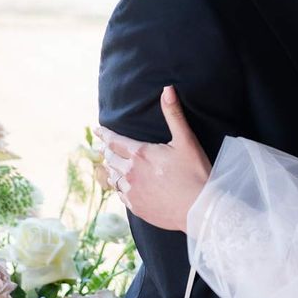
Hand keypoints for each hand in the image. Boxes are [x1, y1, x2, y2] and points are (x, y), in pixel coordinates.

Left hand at [95, 86, 210, 230]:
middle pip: (111, 158)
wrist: (200, 209)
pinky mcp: (137, 208)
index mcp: (140, 154)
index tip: (97, 130)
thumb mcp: (185, 140)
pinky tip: (122, 186)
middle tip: (103, 146)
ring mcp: (132, 193)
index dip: (104, 134)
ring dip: (111, 169)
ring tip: (110, 165)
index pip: (114, 141)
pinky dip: (119, 187)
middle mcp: (130, 173)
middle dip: (107, 150)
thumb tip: (167, 89)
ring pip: (113, 177)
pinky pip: (120, 195)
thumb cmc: (195, 172)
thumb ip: (173, 114)